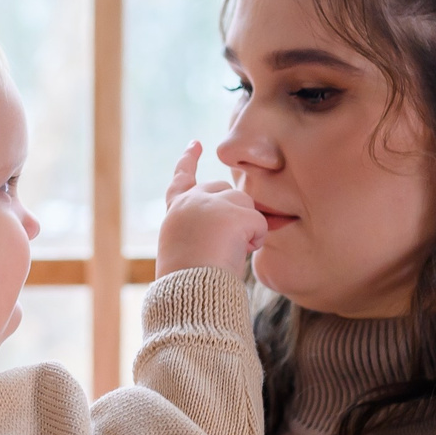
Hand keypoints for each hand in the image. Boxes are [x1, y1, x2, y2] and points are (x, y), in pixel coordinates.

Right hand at [156, 142, 267, 278]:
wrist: (189, 290)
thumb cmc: (188, 282)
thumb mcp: (184, 249)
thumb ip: (201, 230)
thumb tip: (234, 232)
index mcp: (176, 211)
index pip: (181, 179)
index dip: (189, 161)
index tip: (195, 144)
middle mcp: (192, 201)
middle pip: (227, 192)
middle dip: (237, 212)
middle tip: (228, 243)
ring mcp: (212, 203)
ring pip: (246, 204)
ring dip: (246, 229)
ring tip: (227, 252)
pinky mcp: (233, 213)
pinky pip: (259, 223)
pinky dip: (255, 240)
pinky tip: (237, 253)